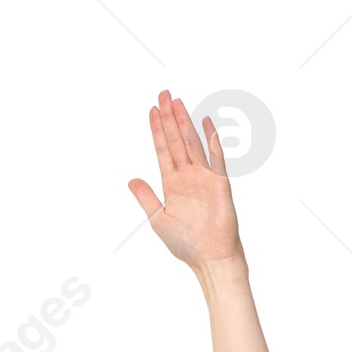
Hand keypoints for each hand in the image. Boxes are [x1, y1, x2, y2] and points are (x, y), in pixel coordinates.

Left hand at [128, 91, 242, 271]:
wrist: (210, 258)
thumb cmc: (186, 244)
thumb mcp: (158, 219)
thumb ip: (146, 197)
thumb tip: (131, 180)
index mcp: (172, 183)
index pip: (162, 149)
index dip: (157, 129)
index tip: (152, 109)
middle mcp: (188, 176)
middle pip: (176, 140)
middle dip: (169, 117)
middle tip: (163, 94)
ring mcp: (204, 178)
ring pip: (192, 142)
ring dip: (185, 122)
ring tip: (177, 101)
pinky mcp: (219, 183)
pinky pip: (216, 157)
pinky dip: (212, 139)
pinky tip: (207, 121)